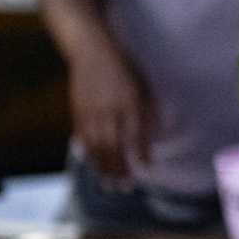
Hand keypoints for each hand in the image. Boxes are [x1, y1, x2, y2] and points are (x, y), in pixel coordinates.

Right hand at [69, 39, 157, 184]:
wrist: (89, 49)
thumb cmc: (122, 65)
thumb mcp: (142, 83)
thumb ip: (150, 110)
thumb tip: (161, 133)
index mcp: (127, 101)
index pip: (136, 134)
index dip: (141, 153)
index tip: (147, 168)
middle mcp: (108, 110)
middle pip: (113, 147)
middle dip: (120, 170)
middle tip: (127, 188)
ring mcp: (90, 113)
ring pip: (96, 148)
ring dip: (104, 169)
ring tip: (110, 186)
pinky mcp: (77, 113)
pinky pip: (83, 140)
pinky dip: (89, 156)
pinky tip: (95, 167)